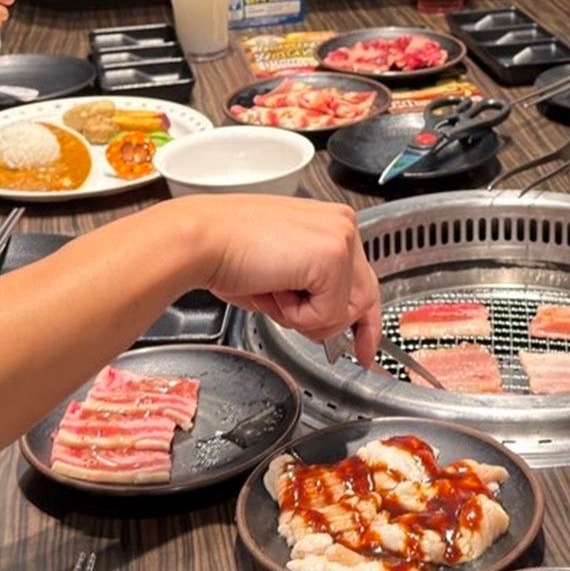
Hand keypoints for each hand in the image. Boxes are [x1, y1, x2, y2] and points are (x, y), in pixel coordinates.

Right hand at [178, 194, 383, 365]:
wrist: (203, 240)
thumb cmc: (227, 253)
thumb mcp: (283, 273)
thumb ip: (314, 290)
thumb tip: (329, 323)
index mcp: (330, 223)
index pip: (364, 280)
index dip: (366, 321)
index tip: (366, 348)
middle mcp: (342, 225)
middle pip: (364, 298)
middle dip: (331, 324)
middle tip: (305, 328)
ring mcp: (341, 239)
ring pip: (347, 311)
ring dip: (306, 317)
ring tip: (275, 291)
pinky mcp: (332, 257)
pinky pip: (328, 314)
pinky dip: (297, 315)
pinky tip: (275, 289)